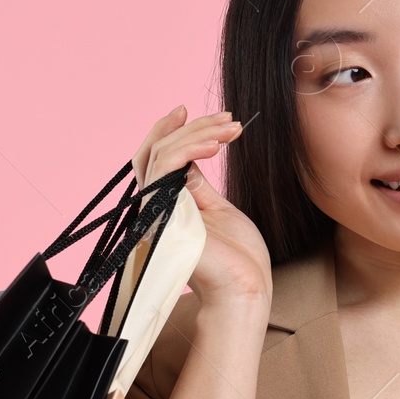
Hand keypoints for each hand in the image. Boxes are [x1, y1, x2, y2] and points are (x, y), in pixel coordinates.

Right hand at [132, 105, 271, 308]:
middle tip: (228, 118)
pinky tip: (217, 143)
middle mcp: (154, 208)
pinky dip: (190, 148)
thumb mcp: (218, 210)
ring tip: (232, 128)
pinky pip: (166, 168)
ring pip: (161, 155)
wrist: (245, 288)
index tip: (190, 110)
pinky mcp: (163, 214)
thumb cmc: (238, 258)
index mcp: (166, 207)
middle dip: (193, 128)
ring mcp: (156, 212)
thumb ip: (197, 186)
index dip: (168, 131)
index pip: (155, 160)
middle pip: (157, 152)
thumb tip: (188, 160)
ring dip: (199, 134)